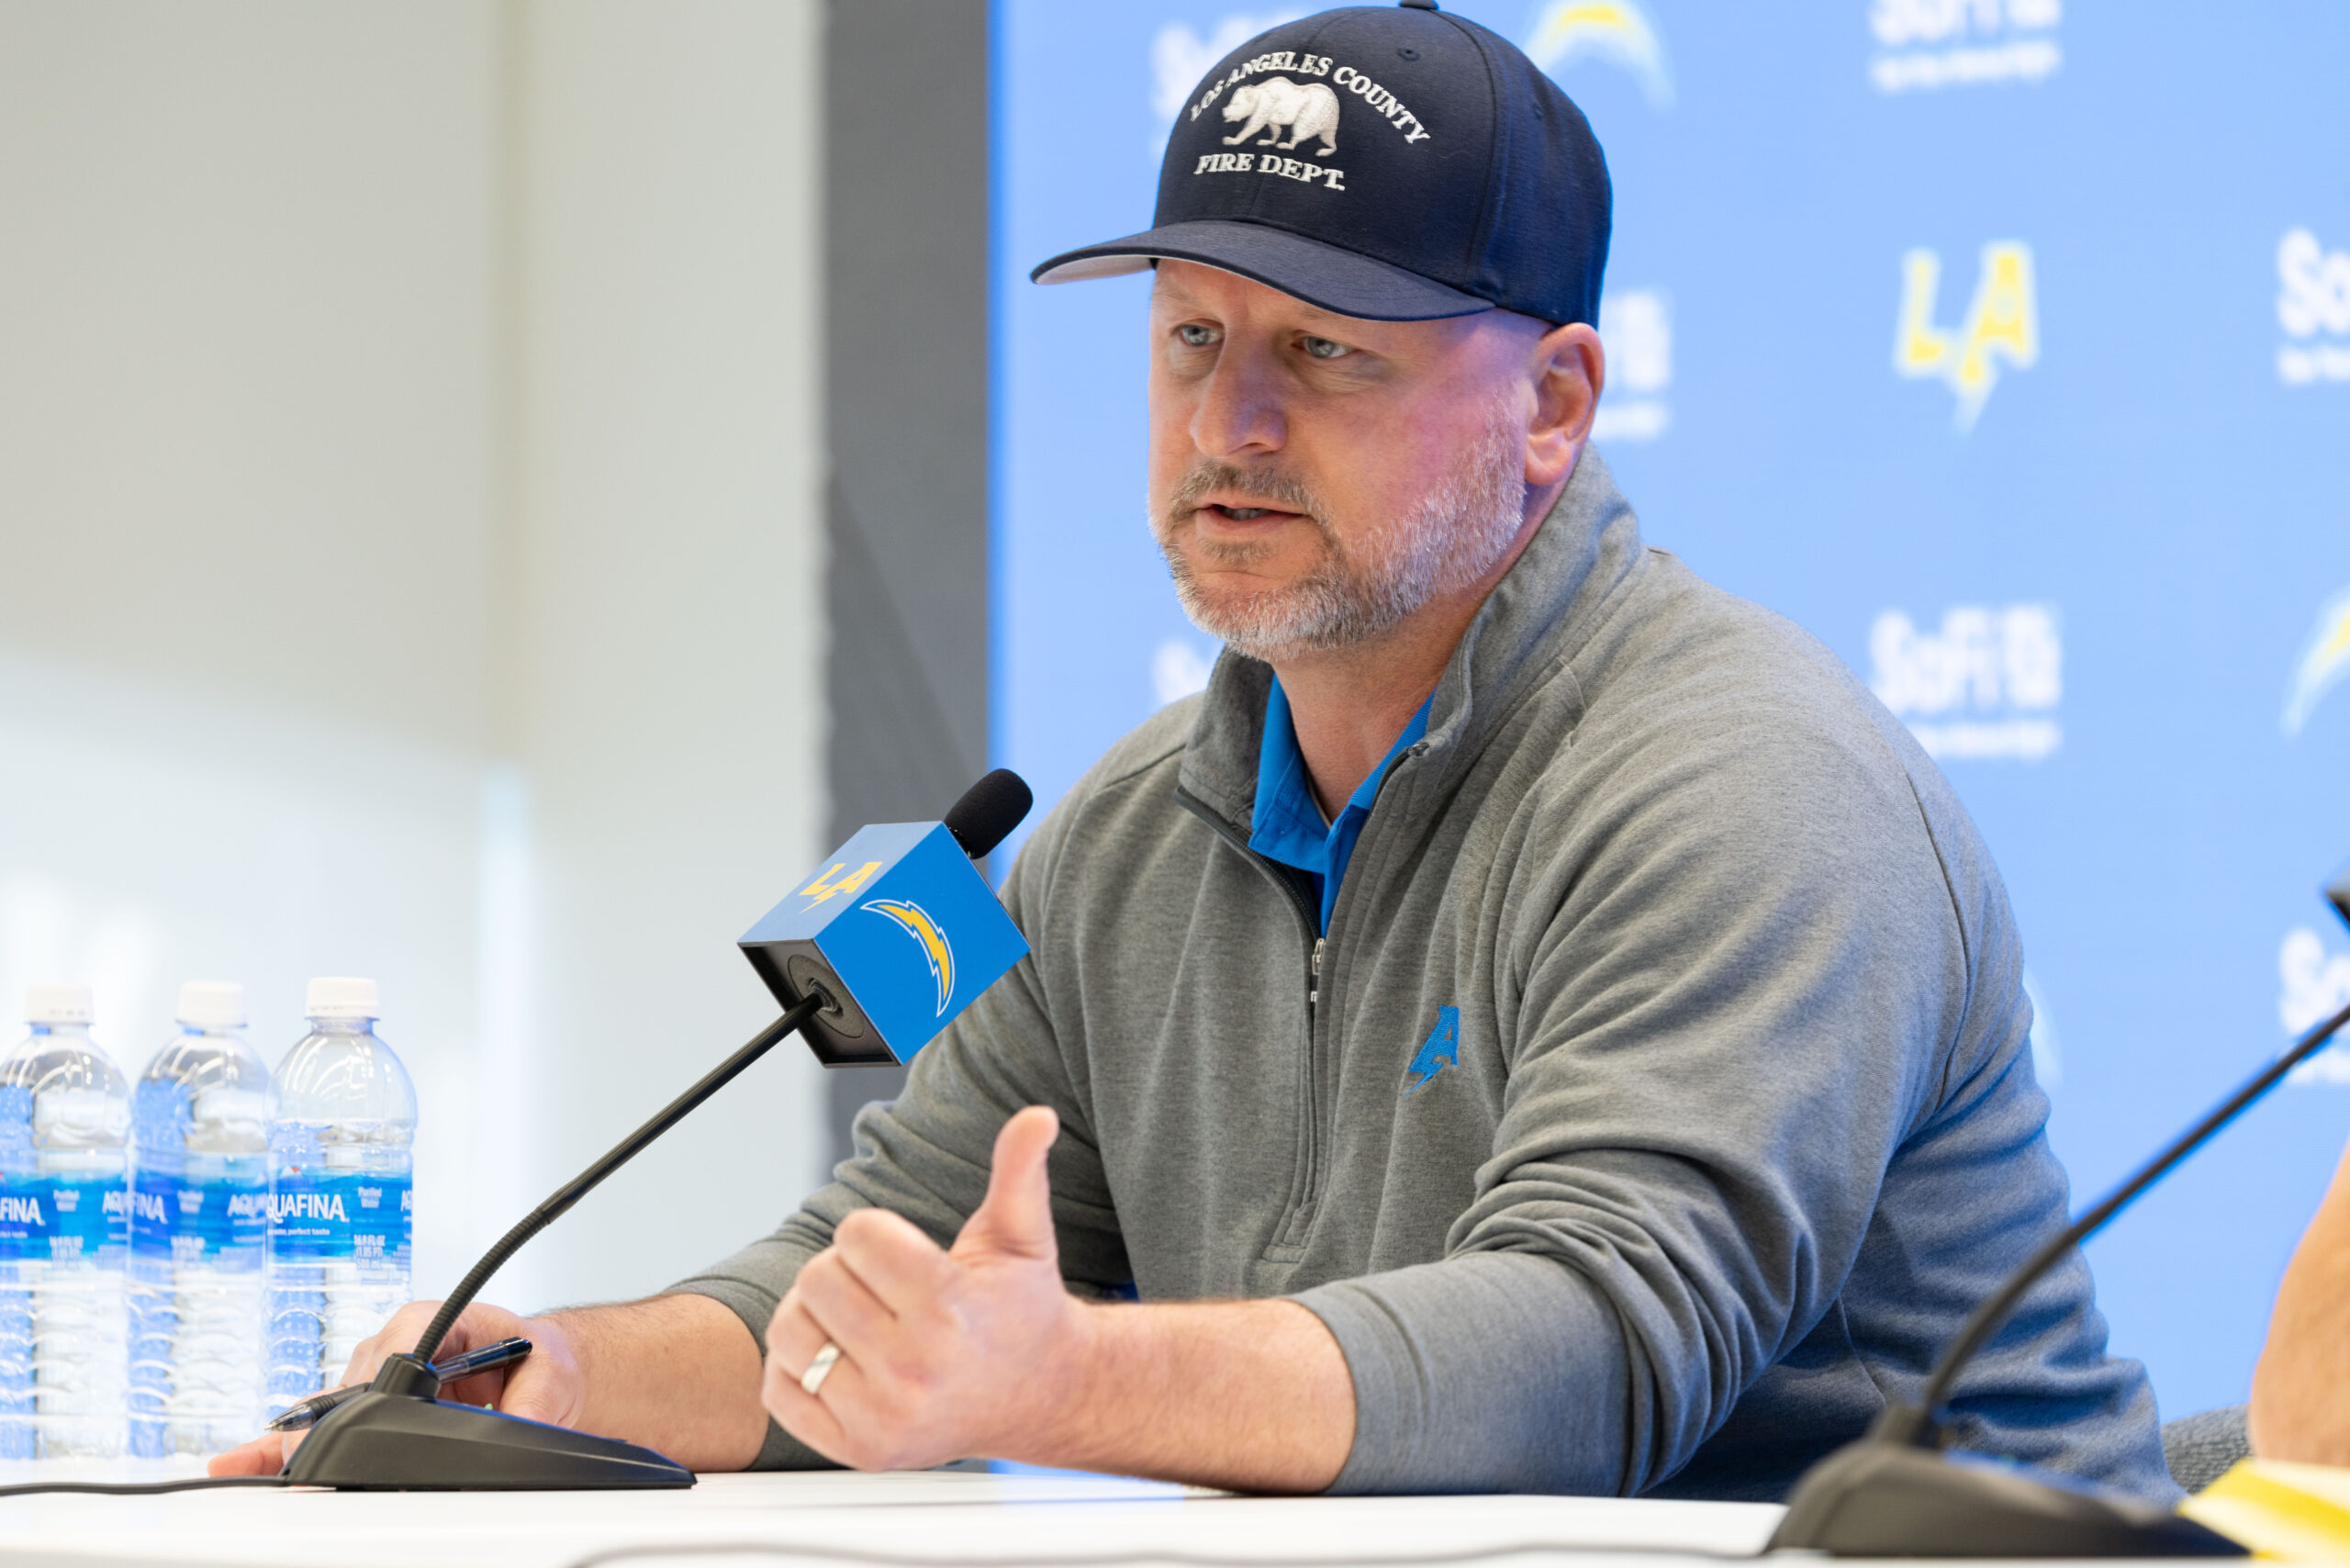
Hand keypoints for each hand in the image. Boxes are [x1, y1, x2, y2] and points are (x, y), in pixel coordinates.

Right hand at [207, 1300, 585, 1475]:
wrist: (538, 1366)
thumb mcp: (550, 1378)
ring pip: (327, 1407)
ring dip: (295, 1439)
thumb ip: (531, 1405)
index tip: (352, 1416)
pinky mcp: (368, 1401)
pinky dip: (291, 1445)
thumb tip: (513, 1429)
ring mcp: (374, 1372)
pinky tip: (251, 1464)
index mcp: (436, 1321)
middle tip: (289, 1463)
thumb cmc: (538, 1359)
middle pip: (348, 1385)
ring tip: (250, 1470)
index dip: (370, 1387)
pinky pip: (324, 1423)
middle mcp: (394, 1343)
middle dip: (319, 1426)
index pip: (394, 1351)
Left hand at [762, 1105, 1085, 1469]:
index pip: (855, 1234)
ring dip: (812, 1316)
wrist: (1042, 1395)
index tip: (902, 1252)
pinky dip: (795, 1369)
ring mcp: (884, 1415)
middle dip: (842, 1270)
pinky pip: (779, 1391)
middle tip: (880, 1286)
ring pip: (790, 1333)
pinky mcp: (859, 1449)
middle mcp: (915, 1367)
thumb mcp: (1022, 1235)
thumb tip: (1036, 1116)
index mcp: (948, 1306)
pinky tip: (841, 1360)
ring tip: (856, 1319)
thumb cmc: (1022, 1309)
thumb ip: (1019, 1170)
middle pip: (816, 1278)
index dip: (873, 1232)